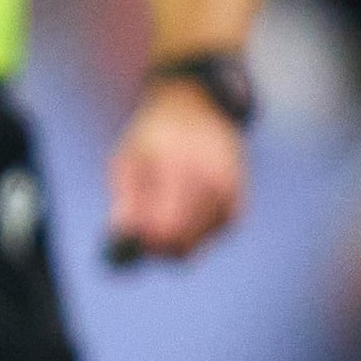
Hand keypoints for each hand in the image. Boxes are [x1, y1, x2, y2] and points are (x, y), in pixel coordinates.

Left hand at [104, 80, 247, 262]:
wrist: (197, 112)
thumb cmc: (153, 140)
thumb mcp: (128, 161)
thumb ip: (125, 200)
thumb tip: (122, 239)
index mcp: (179, 167)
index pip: (167, 228)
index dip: (146, 244)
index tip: (131, 241)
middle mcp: (211, 181)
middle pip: (183, 246)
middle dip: (158, 248)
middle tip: (142, 236)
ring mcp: (229, 195)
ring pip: (194, 246)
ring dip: (174, 238)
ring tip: (166, 203)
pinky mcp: (238, 207)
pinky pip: (208, 239)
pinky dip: (193, 232)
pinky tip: (187, 203)